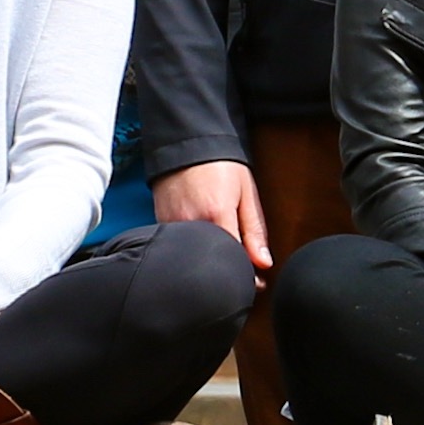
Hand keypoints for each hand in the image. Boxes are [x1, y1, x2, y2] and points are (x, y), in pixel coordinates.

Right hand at [155, 159, 275, 270]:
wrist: (186, 144)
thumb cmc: (220, 165)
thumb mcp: (246, 193)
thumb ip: (255, 231)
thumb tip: (263, 263)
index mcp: (217, 216)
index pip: (234, 260)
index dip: (246, 274)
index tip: (256, 281)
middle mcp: (191, 223)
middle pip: (212, 260)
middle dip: (227, 268)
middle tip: (240, 266)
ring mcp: (171, 225)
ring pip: (194, 256)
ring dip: (208, 258)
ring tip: (219, 249)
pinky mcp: (159, 225)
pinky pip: (179, 246)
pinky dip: (191, 249)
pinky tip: (200, 241)